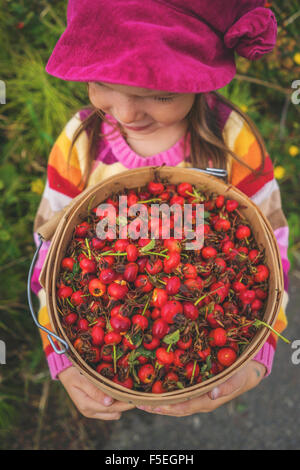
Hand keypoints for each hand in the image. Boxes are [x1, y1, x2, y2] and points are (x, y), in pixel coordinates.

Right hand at [59, 366, 134, 419]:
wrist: (66, 372)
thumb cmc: (73, 373)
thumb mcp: (81, 380)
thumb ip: (94, 391)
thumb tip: (109, 402)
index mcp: (86, 405)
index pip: (110, 408)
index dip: (124, 404)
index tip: (135, 398)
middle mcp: (90, 411)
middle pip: (113, 412)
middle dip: (125, 405)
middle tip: (137, 396)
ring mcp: (92, 410)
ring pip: (113, 413)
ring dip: (120, 405)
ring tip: (130, 394)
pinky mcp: (94, 407)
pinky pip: (109, 411)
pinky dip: (116, 404)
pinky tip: (121, 395)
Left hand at [137, 360, 265, 416]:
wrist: (247, 370)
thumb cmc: (242, 372)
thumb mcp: (238, 376)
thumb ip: (228, 385)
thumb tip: (213, 394)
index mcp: (207, 400)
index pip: (184, 406)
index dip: (168, 406)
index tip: (153, 405)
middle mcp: (199, 400)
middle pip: (174, 407)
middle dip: (156, 406)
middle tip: (138, 402)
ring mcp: (196, 395)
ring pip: (174, 401)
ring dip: (157, 401)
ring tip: (139, 397)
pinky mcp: (194, 387)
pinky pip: (177, 392)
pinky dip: (164, 391)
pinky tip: (152, 385)